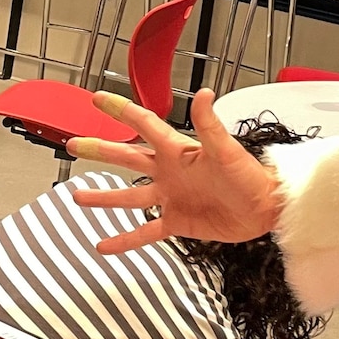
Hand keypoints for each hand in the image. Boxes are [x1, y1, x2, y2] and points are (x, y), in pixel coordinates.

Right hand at [69, 89, 281, 255]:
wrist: (264, 209)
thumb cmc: (249, 176)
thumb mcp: (227, 149)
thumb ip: (210, 125)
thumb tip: (204, 93)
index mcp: (177, 150)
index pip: (142, 125)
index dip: (120, 110)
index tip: (97, 99)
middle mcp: (169, 172)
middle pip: (127, 158)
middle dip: (100, 150)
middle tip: (74, 144)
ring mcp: (170, 197)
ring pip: (129, 196)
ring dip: (104, 197)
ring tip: (77, 196)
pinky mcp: (176, 222)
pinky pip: (144, 231)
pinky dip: (124, 239)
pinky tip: (104, 245)